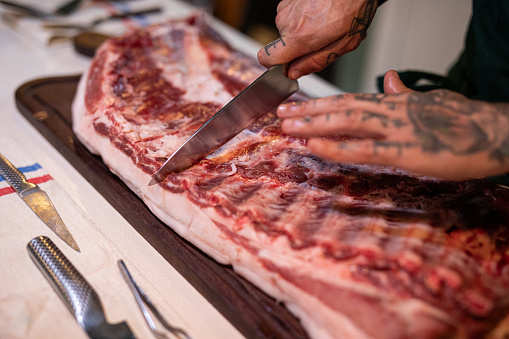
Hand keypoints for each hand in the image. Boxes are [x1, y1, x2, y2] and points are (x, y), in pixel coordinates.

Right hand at [257, 0, 378, 78]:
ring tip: (325, 23)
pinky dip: (304, 17)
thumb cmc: (353, 9)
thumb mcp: (342, 45)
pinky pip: (292, 15)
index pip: (266, 58)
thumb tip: (293, 73)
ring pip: (288, 29)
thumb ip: (314, 62)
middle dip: (299, 47)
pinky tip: (321, 12)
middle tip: (322, 40)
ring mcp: (286, 7)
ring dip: (304, 30)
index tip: (289, 65)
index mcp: (298, 37)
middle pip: (282, 45)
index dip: (275, 65)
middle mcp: (287, 21)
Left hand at [277, 70, 508, 179]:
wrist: (497, 133)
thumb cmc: (465, 121)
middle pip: (343, 107)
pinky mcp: (408, 151)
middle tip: (282, 114)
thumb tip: (388, 79)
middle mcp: (392, 112)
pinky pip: (366, 149)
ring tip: (289, 125)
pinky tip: (315, 146)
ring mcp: (398, 130)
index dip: (323, 103)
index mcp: (396, 103)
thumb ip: (405, 94)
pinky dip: (338, 146)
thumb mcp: (432, 101)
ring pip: (348, 121)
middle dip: (310, 111)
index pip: (352, 100)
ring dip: (315, 123)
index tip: (300, 106)